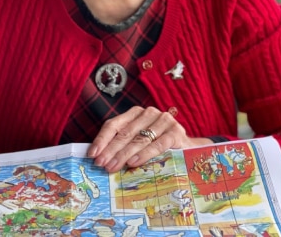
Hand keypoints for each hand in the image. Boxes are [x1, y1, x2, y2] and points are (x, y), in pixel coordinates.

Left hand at [87, 106, 212, 172]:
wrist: (187, 148)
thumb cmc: (158, 146)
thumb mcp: (139, 142)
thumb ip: (123, 145)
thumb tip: (99, 158)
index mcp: (135, 113)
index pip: (114, 124)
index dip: (102, 139)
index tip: (92, 154)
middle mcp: (148, 113)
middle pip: (124, 133)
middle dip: (111, 150)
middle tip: (101, 164)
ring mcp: (163, 121)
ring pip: (139, 139)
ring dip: (124, 154)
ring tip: (113, 166)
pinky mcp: (175, 132)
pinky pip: (157, 144)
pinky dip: (144, 154)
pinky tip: (133, 163)